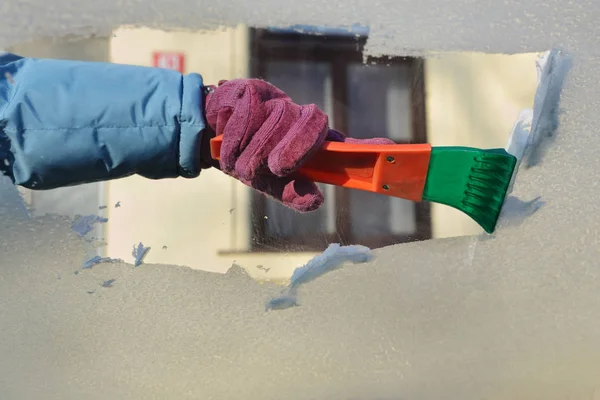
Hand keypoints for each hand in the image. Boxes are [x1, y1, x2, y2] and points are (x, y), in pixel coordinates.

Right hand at [204, 79, 393, 211]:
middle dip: (292, 149)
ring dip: (253, 149)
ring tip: (241, 156)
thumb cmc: (247, 158)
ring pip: (277, 122)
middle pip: (312, 124)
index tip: (389, 150)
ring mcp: (279, 101)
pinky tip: (230, 134)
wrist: (210, 133)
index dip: (365, 147)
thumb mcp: (270, 182)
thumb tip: (316, 201)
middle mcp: (300, 119)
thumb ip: (292, 192)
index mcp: (310, 143)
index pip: (342, 144)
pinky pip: (249, 114)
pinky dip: (236, 134)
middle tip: (276, 165)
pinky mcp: (254, 89)